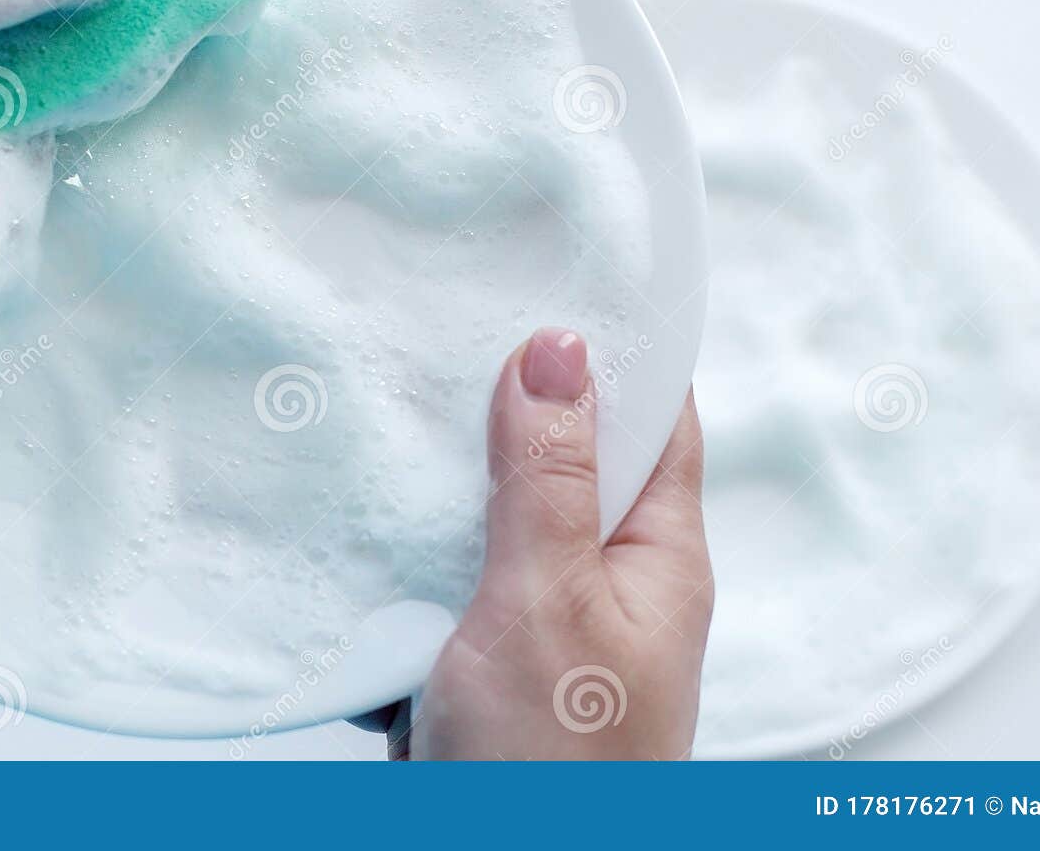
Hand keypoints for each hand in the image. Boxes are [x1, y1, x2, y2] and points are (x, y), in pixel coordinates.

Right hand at [354, 327, 712, 758]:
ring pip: (507, 511)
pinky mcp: (491, 654)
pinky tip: (379, 503)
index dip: (617, 346)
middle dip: (517, 397)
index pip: (658, 417)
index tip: (559, 270)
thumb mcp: (547, 602)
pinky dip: (424, 536)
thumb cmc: (552, 769)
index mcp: (660, 556)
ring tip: (401, 392)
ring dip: (460, 469)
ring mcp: (549, 620)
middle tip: (452, 319)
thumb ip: (549, 479)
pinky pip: (462, 567)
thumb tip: (561, 349)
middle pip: (575, 456)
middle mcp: (613, 580)